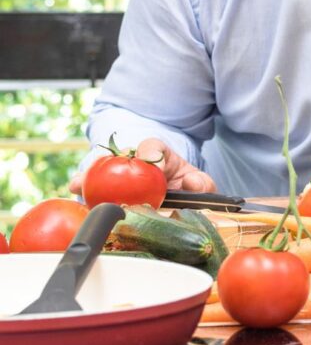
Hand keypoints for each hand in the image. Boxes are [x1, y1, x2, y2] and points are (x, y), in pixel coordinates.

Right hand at [69, 137, 216, 195]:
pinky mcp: (114, 193)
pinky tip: (74, 191)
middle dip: (106, 163)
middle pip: (119, 157)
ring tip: (76, 183)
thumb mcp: (199, 184)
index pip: (152, 147)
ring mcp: (125, 176)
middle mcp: (139, 162)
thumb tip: (191, 183)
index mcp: (160, 156)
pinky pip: (98, 190)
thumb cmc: (187, 187)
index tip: (149, 160)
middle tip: (97, 172)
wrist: (178, 197)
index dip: (150, 153)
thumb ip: (202, 184)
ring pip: (105, 171)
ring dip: (90, 176)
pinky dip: (86, 190)